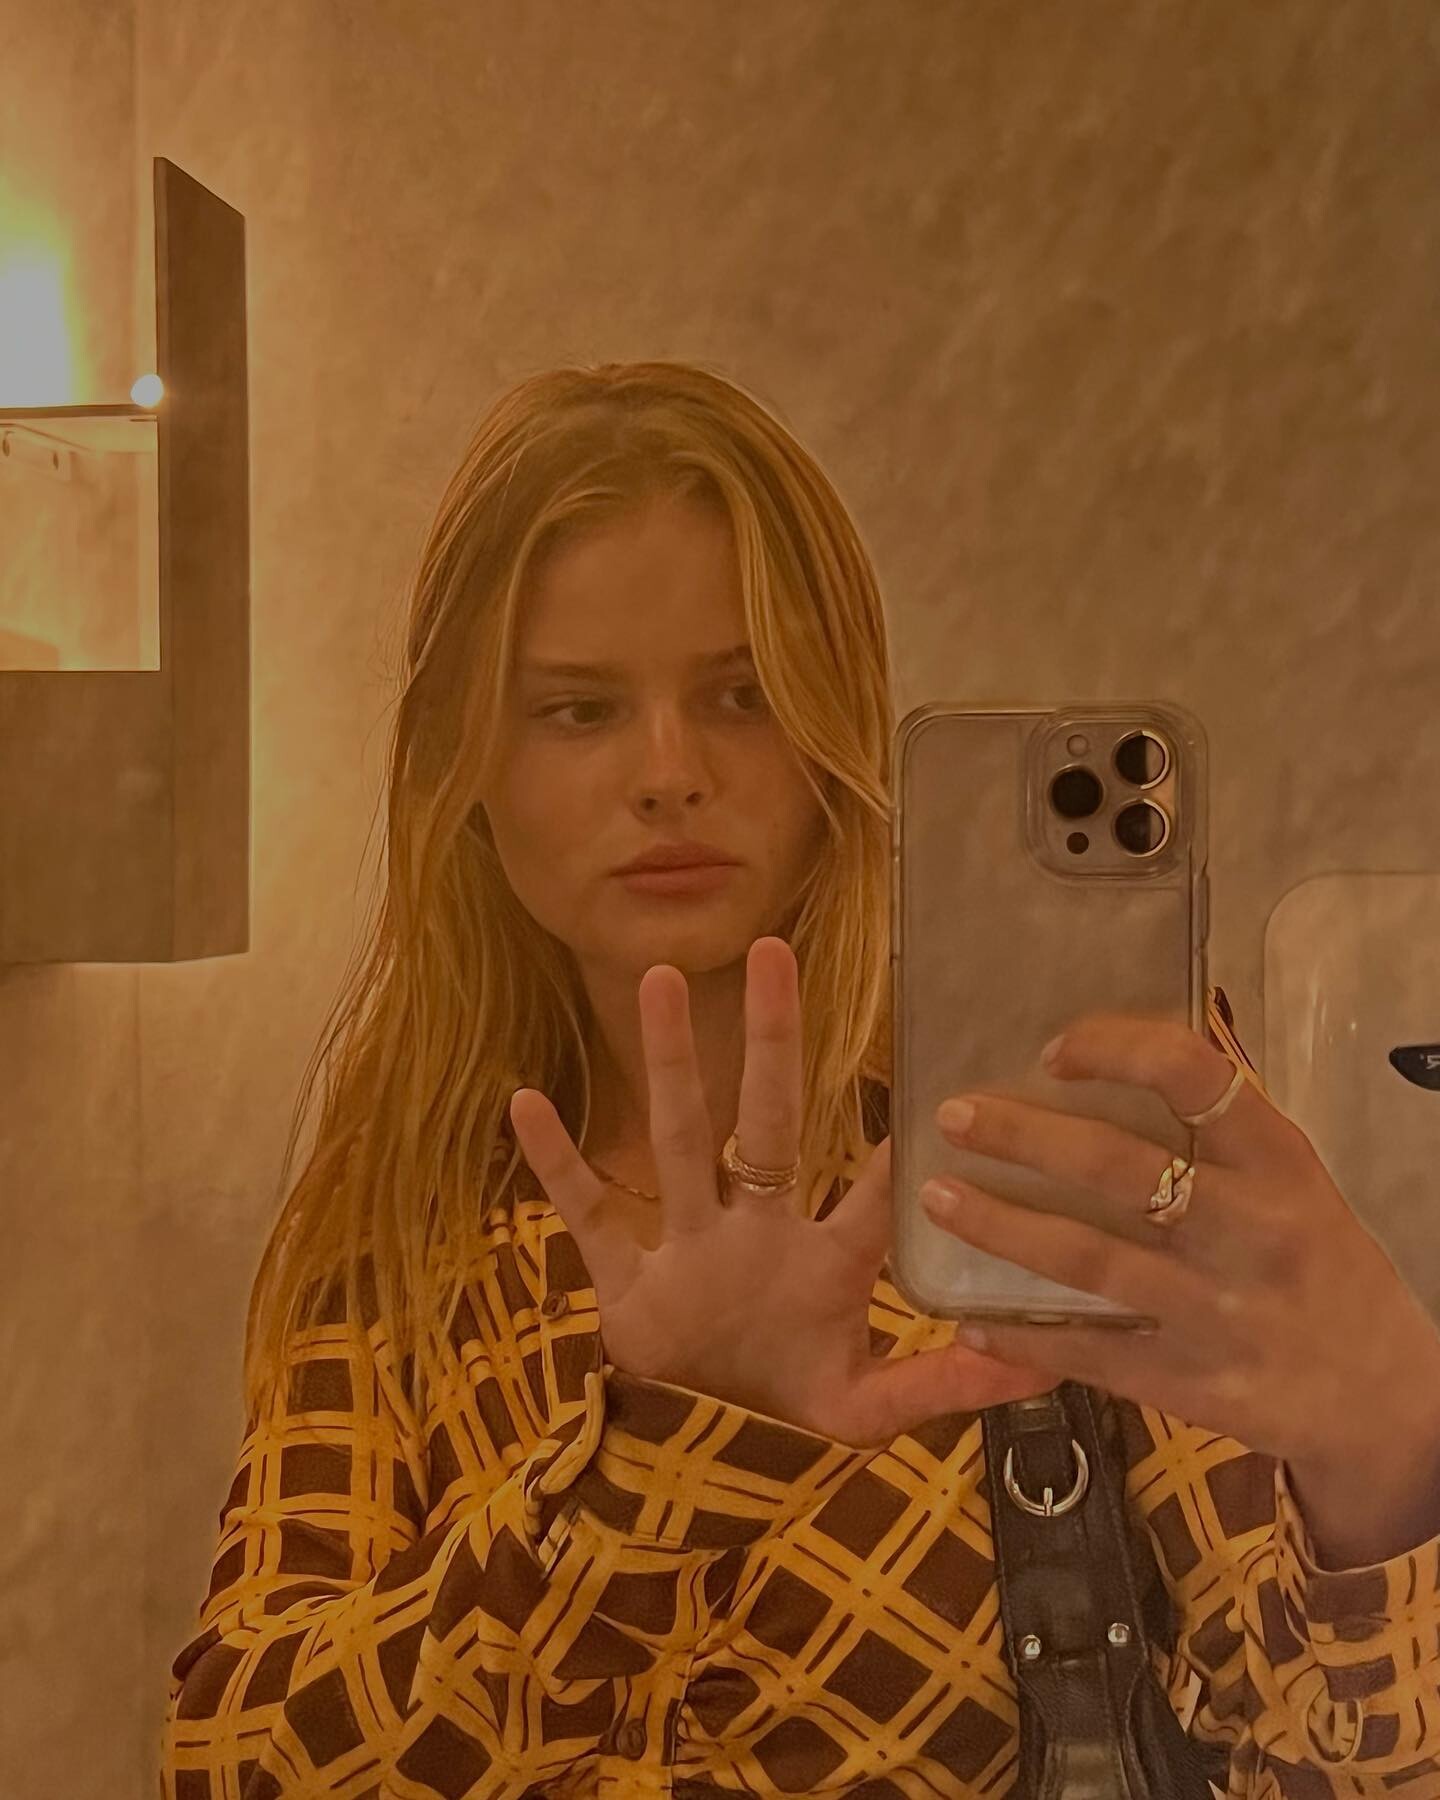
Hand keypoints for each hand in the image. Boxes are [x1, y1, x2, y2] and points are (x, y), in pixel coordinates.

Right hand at [509, 935, 1056, 1448]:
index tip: (928, 1068)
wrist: (694, 1455)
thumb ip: (939, 1386)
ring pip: (678, 1140)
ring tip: (661, 980)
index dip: (899, 1146)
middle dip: (770, 1042)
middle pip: (765, 1122)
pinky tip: (527, 1104)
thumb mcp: (866, 1410)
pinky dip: (556, 1167)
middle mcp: (756, 1232)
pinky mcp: (627, 1280)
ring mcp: (689, 1246)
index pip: (872, 1196)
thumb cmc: (786, 1410)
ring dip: (667, 1065)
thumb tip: (1031, 1366)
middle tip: (772, 951)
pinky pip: (587, 1215)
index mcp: (822, 1265)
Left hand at [919, 1011, 1439, 1475]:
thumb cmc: (1320, 1263)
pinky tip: (966, 1318)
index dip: (1114, 1051)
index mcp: (1277, 1163)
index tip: (1051, 1052)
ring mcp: (1218, 1312)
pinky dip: (1022, 1335)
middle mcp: (1249, 1230)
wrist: (1386, 1398)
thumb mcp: (1294, 1182)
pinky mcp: (1193, 1384)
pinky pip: (1092, 1353)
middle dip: (1022, 1136)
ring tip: (938, 1197)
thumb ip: (1221, 1133)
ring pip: (1088, 1260)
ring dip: (1001, 1226)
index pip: (1193, 1076)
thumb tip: (1123, 1057)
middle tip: (954, 1116)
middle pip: (1117, 1167)